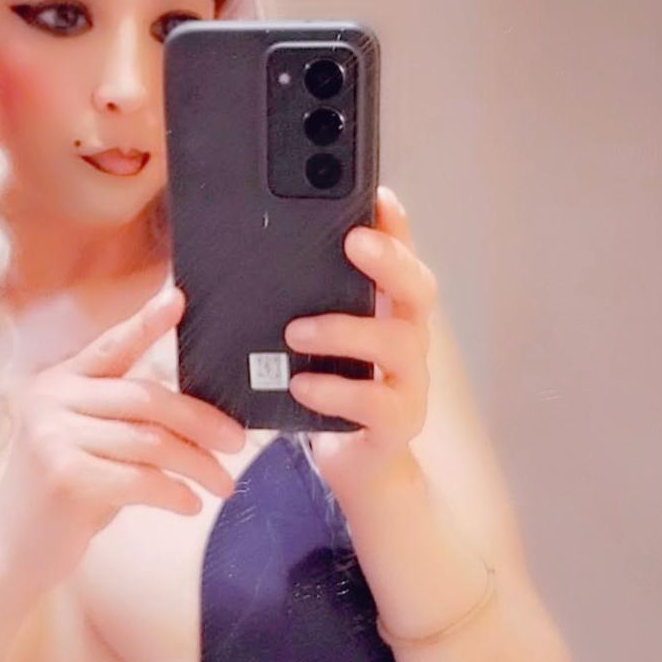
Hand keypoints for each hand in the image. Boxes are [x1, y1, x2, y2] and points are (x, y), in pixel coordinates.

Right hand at [0, 285, 246, 590]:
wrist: (11, 553)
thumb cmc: (64, 497)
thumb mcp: (87, 445)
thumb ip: (124, 421)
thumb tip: (199, 414)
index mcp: (58, 383)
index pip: (111, 346)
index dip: (146, 322)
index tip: (177, 299)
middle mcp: (51, 401)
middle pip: (147, 398)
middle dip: (202, 422)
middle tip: (238, 443)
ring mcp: (54, 438)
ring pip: (151, 443)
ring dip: (198, 465)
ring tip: (224, 484)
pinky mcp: (65, 478)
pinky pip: (142, 480)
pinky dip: (175, 493)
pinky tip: (190, 504)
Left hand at [282, 186, 437, 489]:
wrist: (356, 468)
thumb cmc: (328, 393)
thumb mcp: (314, 344)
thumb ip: (300, 304)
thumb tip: (243, 257)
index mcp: (389, 312)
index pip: (402, 257)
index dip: (396, 226)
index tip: (378, 194)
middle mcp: (409, 340)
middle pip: (419, 288)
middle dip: (389, 260)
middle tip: (352, 241)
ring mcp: (409, 383)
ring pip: (398, 343)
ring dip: (346, 330)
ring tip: (296, 331)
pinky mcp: (397, 424)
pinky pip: (375, 402)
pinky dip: (336, 390)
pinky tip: (302, 385)